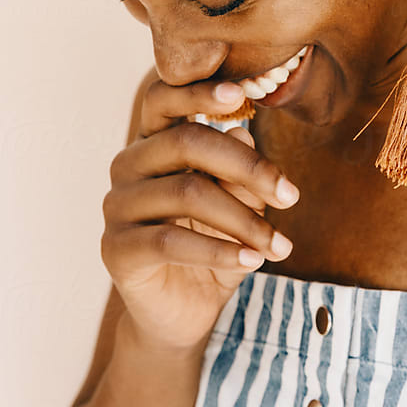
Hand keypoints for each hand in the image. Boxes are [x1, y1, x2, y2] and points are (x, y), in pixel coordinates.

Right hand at [100, 79, 299, 354]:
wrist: (183, 316)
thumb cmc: (213, 250)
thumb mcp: (238, 207)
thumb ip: (238, 172)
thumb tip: (244, 133)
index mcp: (154, 145)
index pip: (162, 99)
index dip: (197, 90)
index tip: (241, 92)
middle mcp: (128, 168)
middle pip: (185, 141)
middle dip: (248, 167)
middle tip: (291, 196)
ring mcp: (117, 207)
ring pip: (186, 192)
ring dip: (244, 220)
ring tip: (280, 246)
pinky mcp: (116, 249)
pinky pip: (171, 241)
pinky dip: (219, 250)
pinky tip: (253, 261)